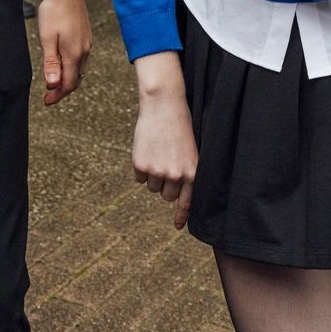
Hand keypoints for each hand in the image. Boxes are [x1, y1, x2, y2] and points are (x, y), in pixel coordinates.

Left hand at [37, 0, 91, 104]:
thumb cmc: (54, 12)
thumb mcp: (47, 38)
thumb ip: (51, 62)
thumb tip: (53, 85)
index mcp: (73, 54)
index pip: (69, 84)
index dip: (58, 95)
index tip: (46, 101)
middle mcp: (83, 52)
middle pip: (76, 80)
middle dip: (62, 90)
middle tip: (48, 97)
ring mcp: (86, 44)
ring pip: (79, 70)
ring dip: (67, 80)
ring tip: (53, 84)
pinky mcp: (86, 38)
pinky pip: (81, 60)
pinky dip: (71, 69)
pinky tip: (62, 66)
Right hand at [131, 52, 196, 227]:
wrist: (164, 105)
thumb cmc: (180, 126)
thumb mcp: (190, 151)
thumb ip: (185, 173)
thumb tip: (175, 194)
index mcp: (192, 173)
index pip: (186, 201)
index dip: (181, 216)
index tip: (177, 226)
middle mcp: (176, 176)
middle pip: (166, 195)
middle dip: (165, 184)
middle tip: (165, 163)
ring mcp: (157, 171)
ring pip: (151, 187)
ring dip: (152, 175)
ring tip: (157, 152)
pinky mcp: (141, 164)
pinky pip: (139, 177)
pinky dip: (141, 167)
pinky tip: (147, 149)